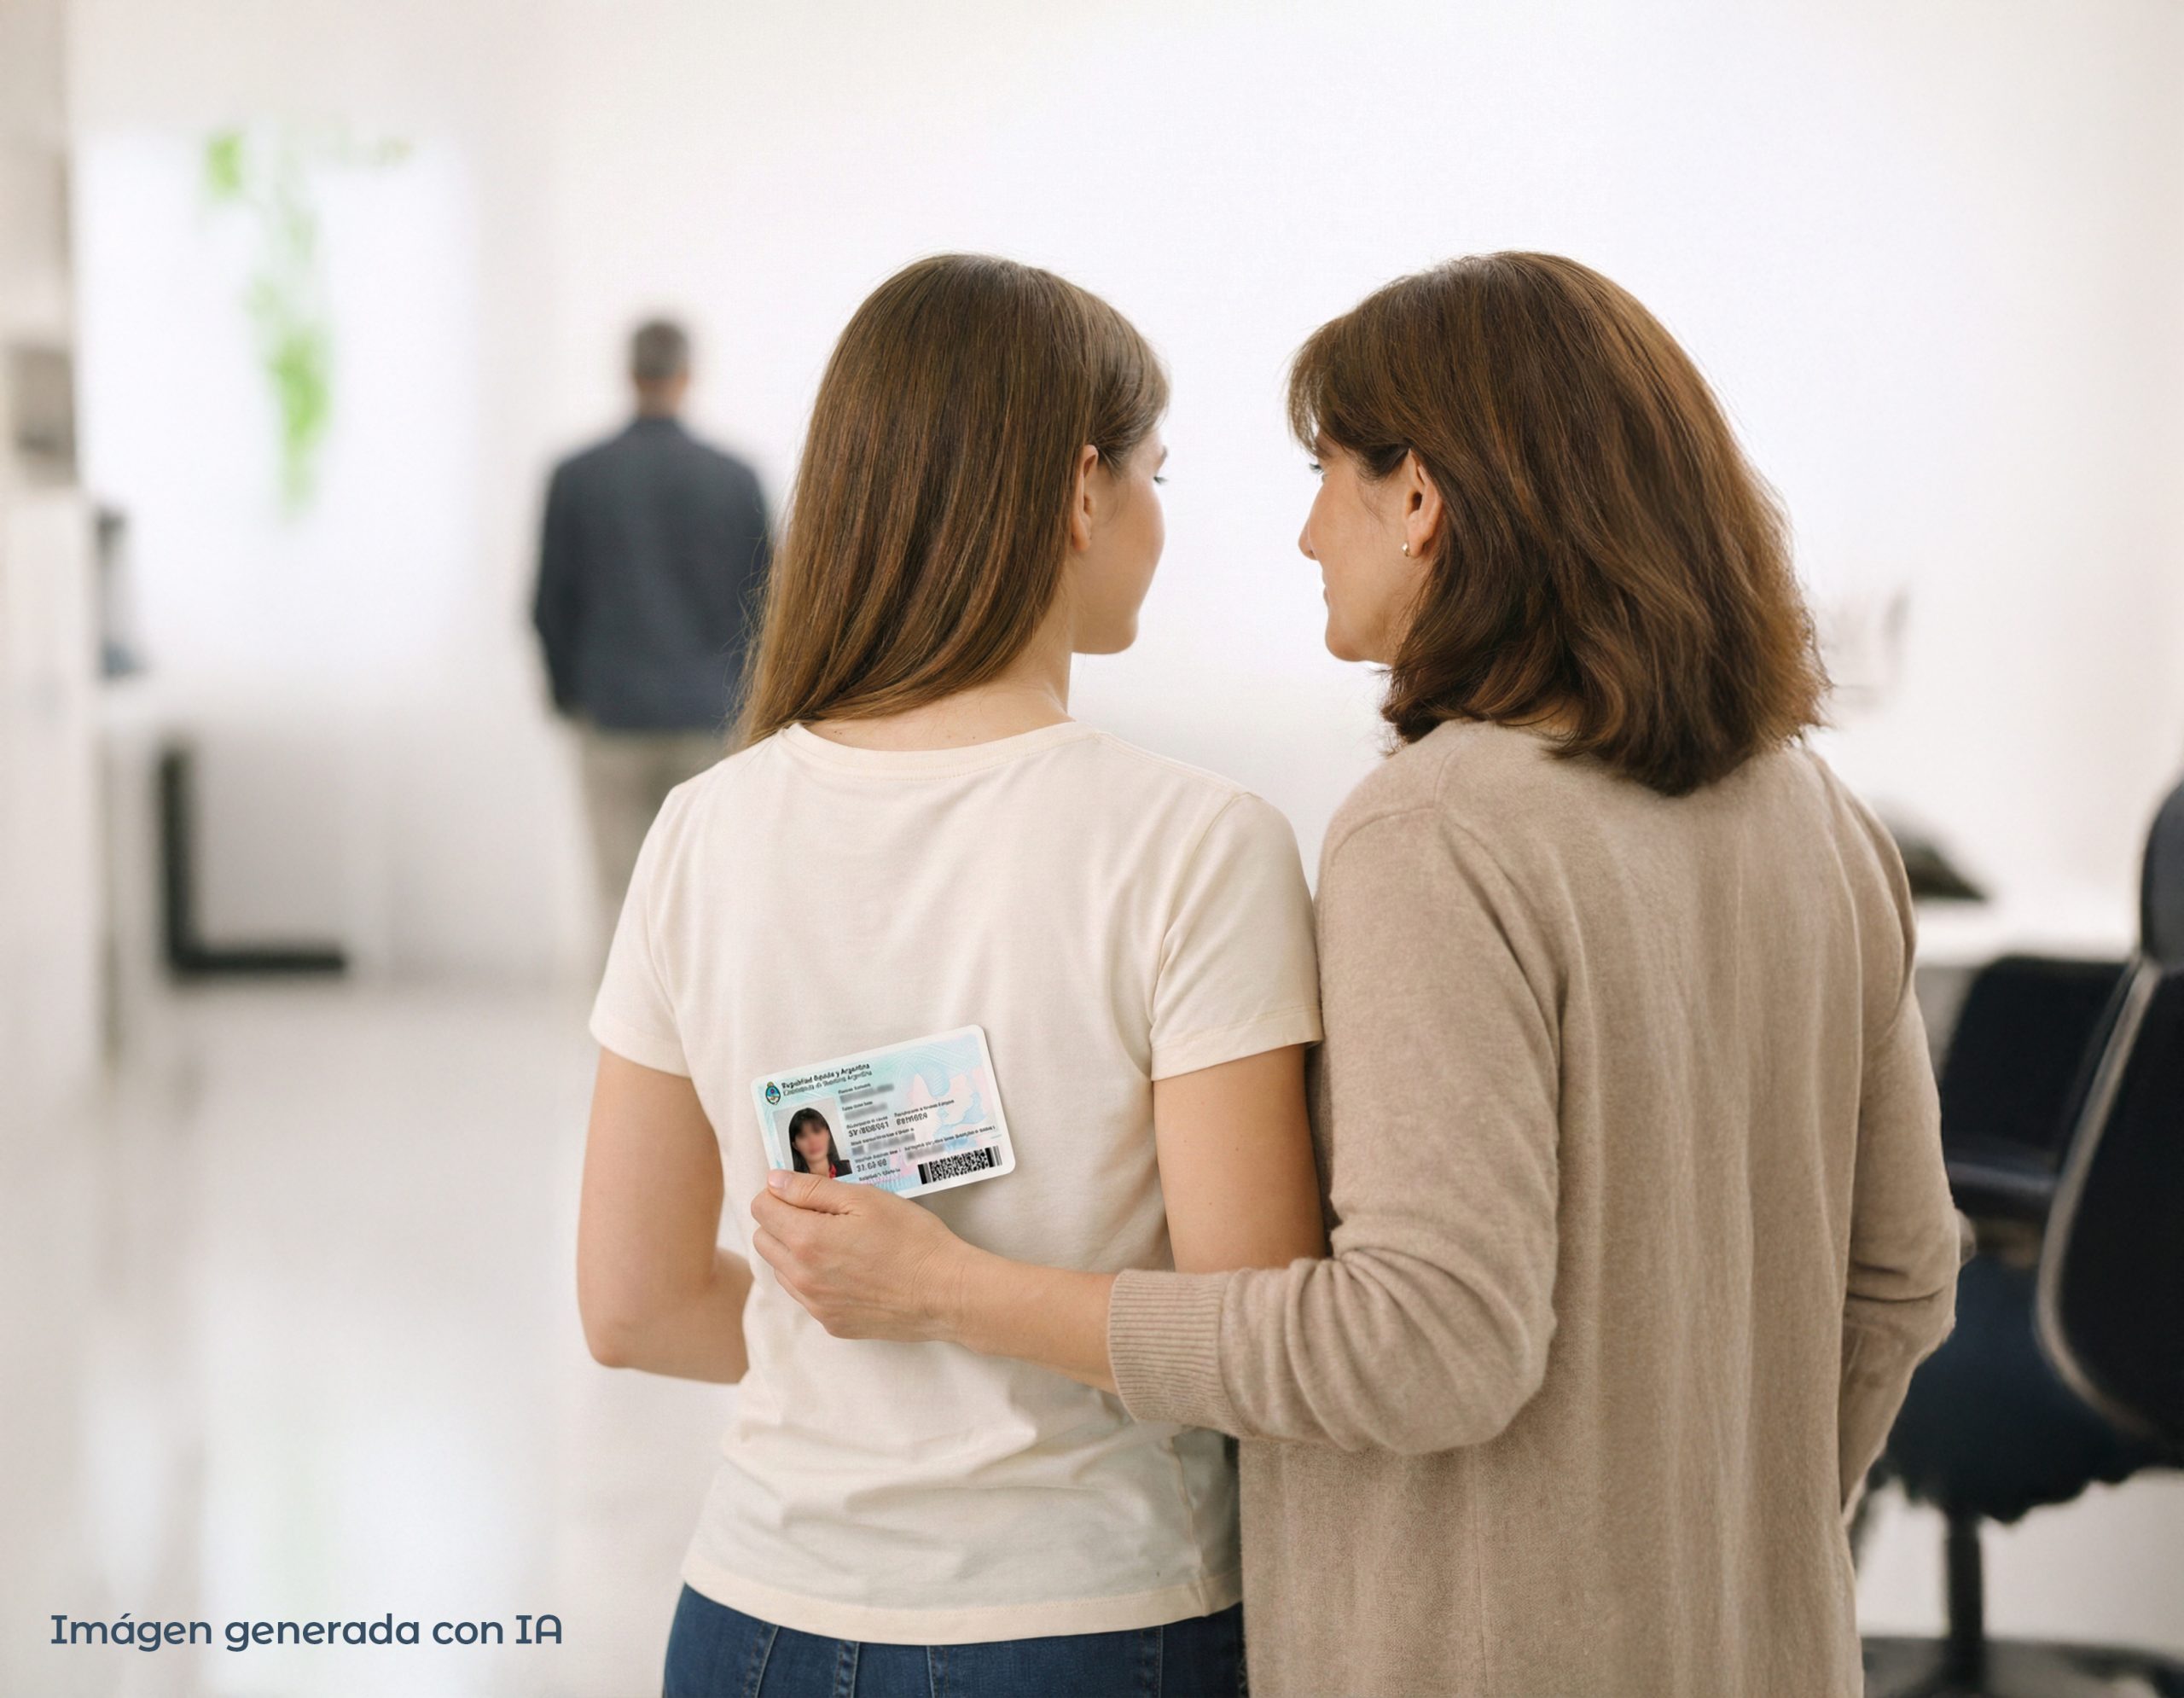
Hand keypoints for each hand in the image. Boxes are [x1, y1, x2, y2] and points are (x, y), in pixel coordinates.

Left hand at [749, 1171, 973, 1342]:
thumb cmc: (911, 1238)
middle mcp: (801, 1277)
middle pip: (764, 1240)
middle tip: (823, 1213)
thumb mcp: (864, 1199)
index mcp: (806, 1239)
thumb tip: (773, 1181)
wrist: (945, 1293)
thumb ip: (812, 1189)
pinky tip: (851, 1271)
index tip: (804, 1191)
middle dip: (782, 1221)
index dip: (779, 1192)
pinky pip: (806, 1296)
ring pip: (782, 1270)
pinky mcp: (831, 1324)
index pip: (760, 1209)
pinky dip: (816, 1279)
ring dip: (796, 1252)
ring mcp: (815, 1305)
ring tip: (839, 1243)